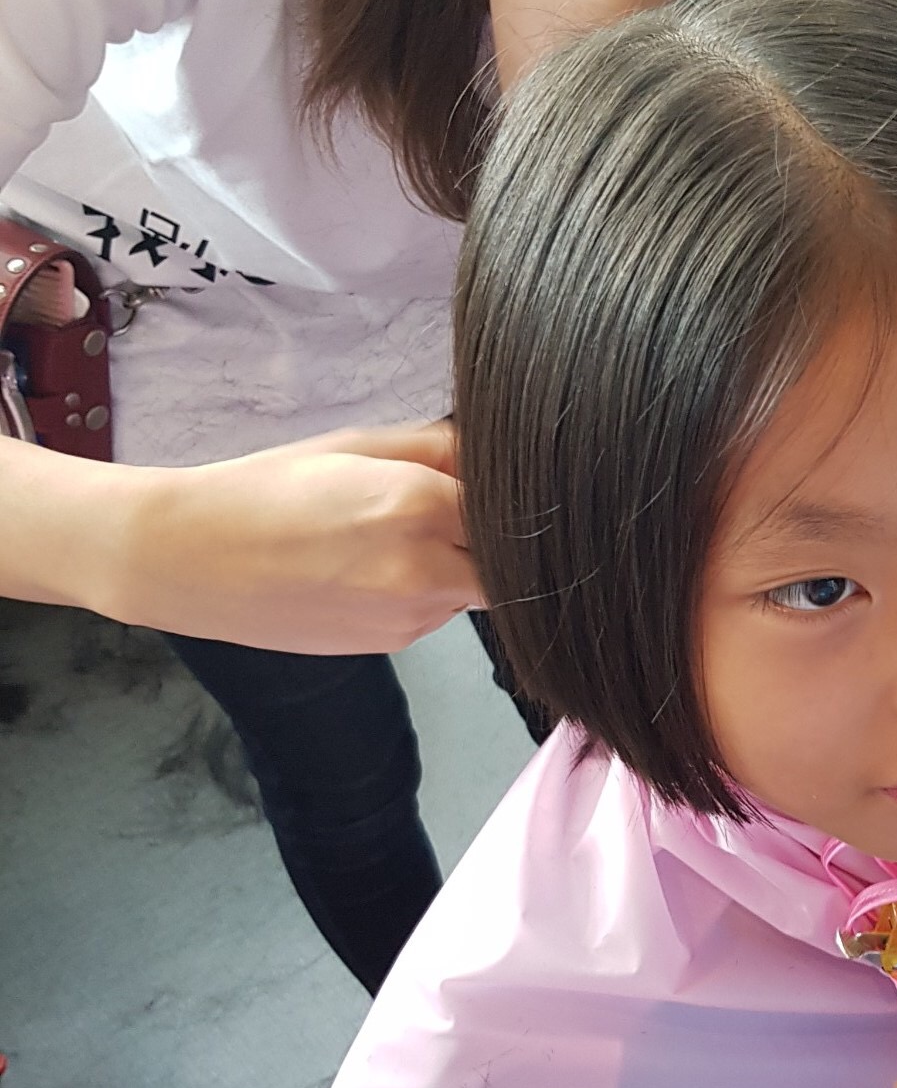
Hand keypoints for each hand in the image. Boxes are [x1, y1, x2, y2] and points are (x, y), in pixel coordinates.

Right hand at [1, 419, 479, 650]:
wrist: (192, 562)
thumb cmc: (267, 489)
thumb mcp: (354, 444)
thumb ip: (437, 448)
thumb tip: (493, 455)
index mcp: (416, 503)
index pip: (512, 509)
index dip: (511, 499)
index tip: (499, 487)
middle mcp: (424, 567)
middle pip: (508, 561)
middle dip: (494, 539)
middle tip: (456, 512)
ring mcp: (411, 615)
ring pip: (473, 590)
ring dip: (459, 565)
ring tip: (393, 537)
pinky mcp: (395, 643)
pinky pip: (438, 613)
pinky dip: (427, 590)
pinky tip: (373, 569)